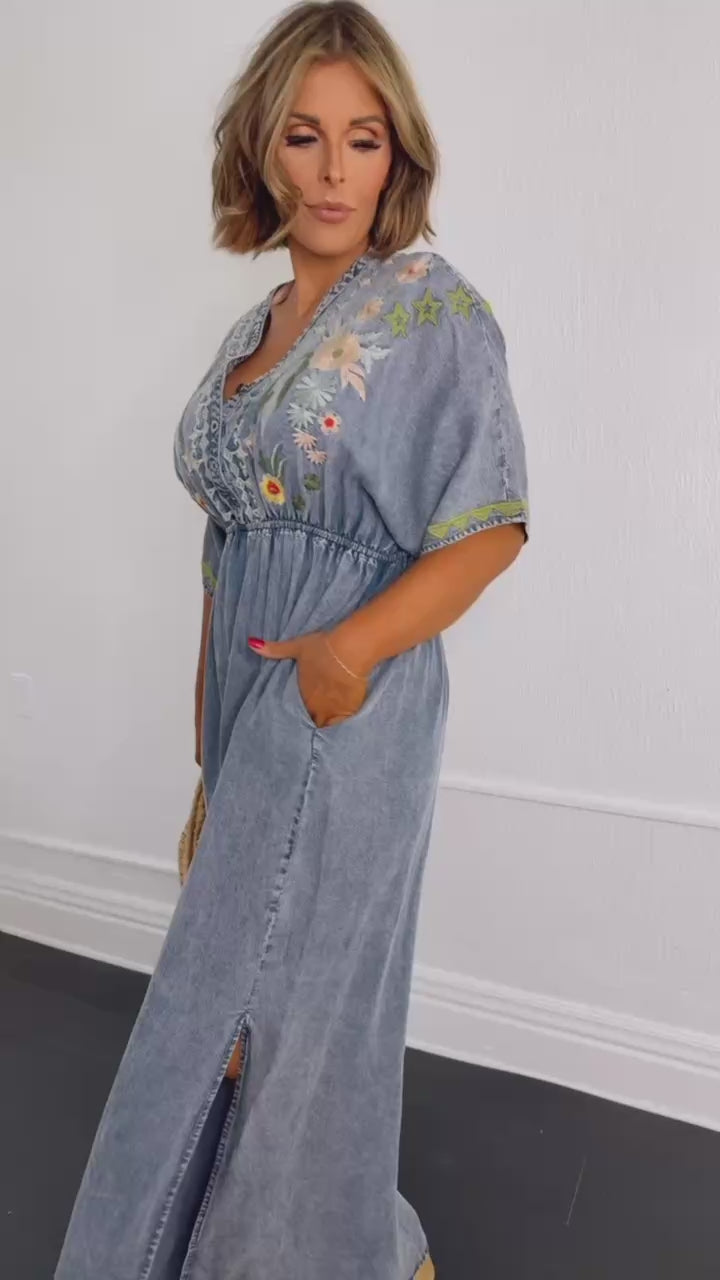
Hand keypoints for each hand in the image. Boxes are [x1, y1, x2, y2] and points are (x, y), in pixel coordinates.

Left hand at [248, 629, 368, 727]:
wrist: (348, 652)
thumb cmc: (322, 648)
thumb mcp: (297, 646)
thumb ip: (275, 649)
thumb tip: (251, 643)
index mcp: (301, 693)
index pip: (295, 711)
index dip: (298, 713)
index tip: (300, 714)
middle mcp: (314, 705)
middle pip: (310, 721)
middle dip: (310, 722)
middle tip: (312, 724)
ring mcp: (331, 710)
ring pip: (324, 727)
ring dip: (324, 727)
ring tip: (326, 731)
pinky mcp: (347, 711)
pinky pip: (341, 726)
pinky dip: (341, 727)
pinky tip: (342, 731)